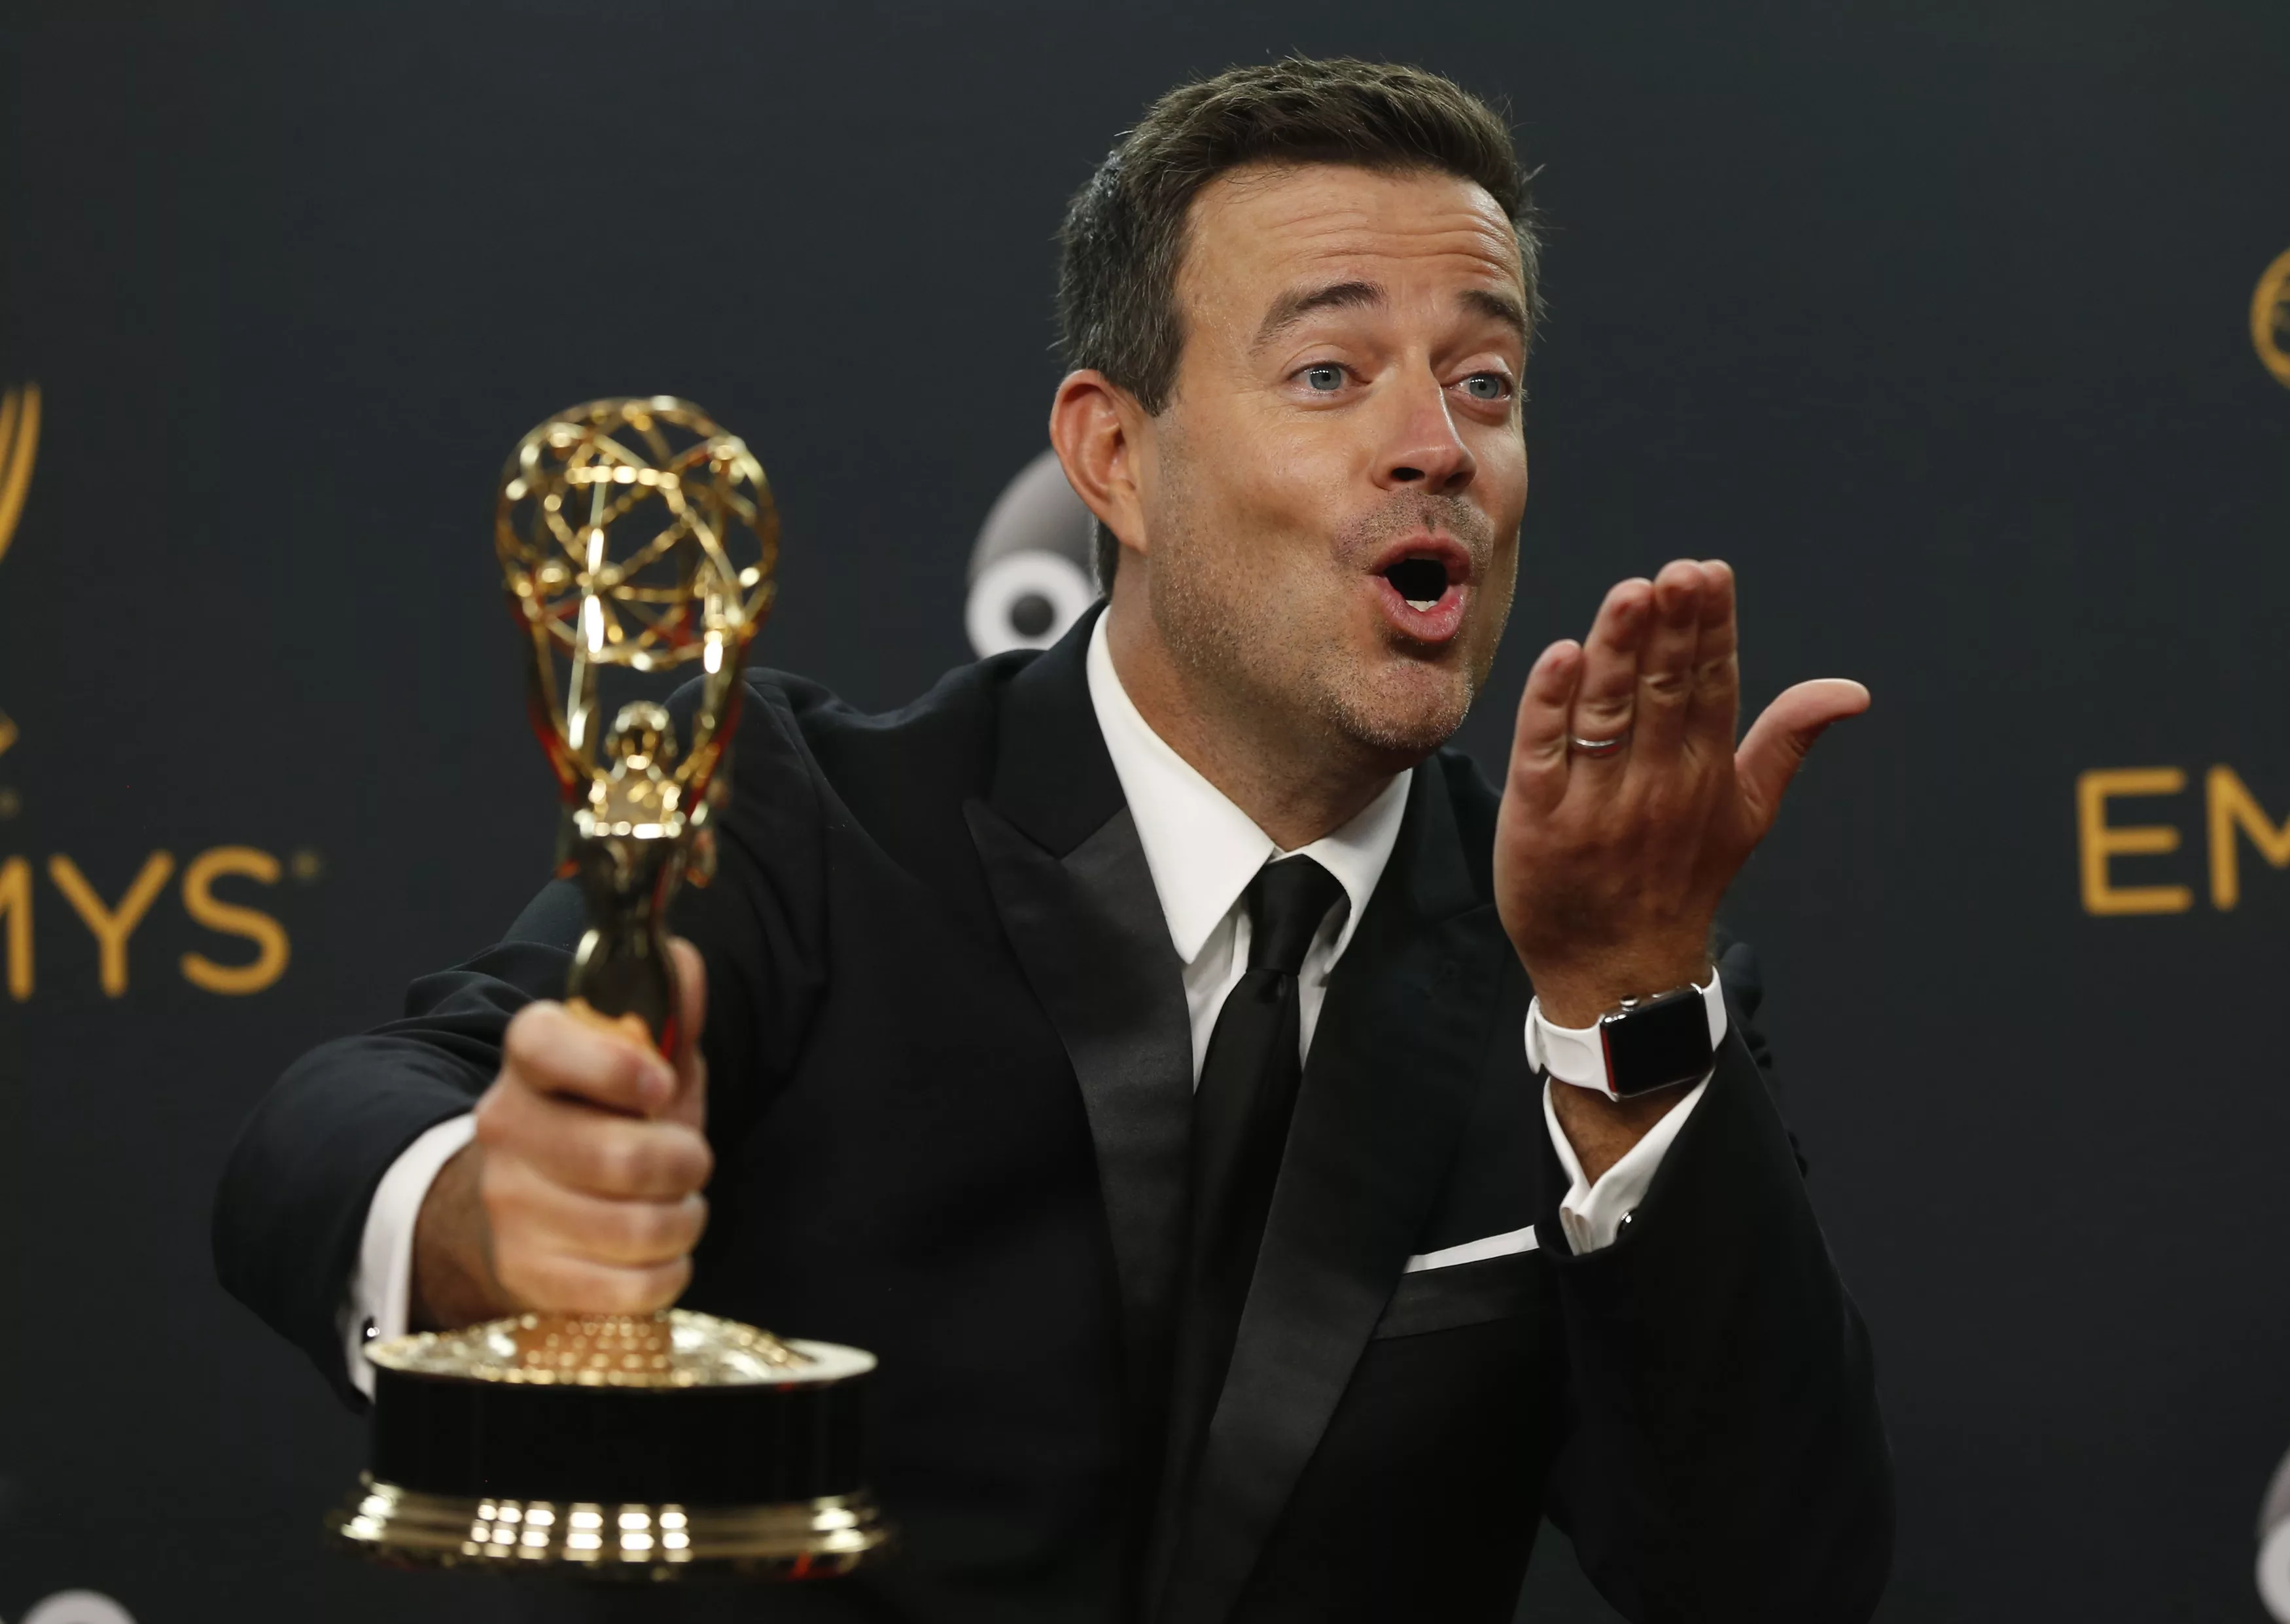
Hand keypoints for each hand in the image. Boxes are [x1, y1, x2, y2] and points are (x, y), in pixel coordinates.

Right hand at [411, 939, 711, 1327]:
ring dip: (682, 1221)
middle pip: (620, 1157)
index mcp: (531, 1057)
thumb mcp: (640, 1059)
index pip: (547, 1045)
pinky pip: (629, 1288)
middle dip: (685, 1163)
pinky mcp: (524, 1274)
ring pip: (635, 1229)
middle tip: (689, 1160)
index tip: (660, 1085)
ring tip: (676, 1207)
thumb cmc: (603, 1117)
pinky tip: (656, 1254)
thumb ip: (668, 1011)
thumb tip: (683, 961)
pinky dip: (665, 1274)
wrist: (524, 1202)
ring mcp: (508, 1205)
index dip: (614, 1067)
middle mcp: (504, 1127)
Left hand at [1495, 560, 1867, 1027]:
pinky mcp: (1538, 821)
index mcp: (1707, 774)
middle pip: (1665, 693)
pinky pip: (1544, 754)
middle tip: (1677, 574)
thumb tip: (1852, 690)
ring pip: (1608, 713)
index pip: (1713, 687)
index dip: (1711, 630)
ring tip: (1631, 596)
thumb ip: (1789, 741)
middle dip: (1672, 630)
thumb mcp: (1747, 814)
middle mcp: (1657, 785)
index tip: (1710, 574)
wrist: (1619, 975)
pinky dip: (1550, 706)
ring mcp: (1596, 804)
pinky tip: (1561, 658)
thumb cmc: (1681, 882)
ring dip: (1618, 652)